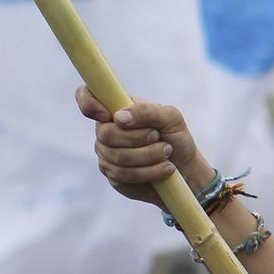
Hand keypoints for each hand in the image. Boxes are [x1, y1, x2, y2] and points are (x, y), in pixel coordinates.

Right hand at [75, 86, 210, 209]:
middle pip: (105, 133)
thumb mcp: (171, 118)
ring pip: (117, 157)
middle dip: (138, 137)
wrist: (187, 169)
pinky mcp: (114, 176)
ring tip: (167, 153)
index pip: (86, 97)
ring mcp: (107, 154)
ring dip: (149, 156)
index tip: (108, 115)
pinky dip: (149, 172)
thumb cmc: (176, 139)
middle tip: (159, 137)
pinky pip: (123, 175)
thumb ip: (147, 111)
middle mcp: (106, 130)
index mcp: (116, 109)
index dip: (88, 103)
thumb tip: (119, 117)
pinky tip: (165, 169)